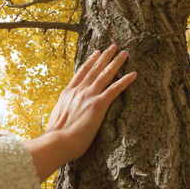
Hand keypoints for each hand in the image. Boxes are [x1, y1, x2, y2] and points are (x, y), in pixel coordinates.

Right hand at [24, 43, 136, 180]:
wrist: (57, 142)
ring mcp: (88, 96)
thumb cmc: (55, 137)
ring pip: (105, 74)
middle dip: (105, 56)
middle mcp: (78, 91)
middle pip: (94, 69)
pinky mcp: (98, 104)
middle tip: (113, 46)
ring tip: (125, 53)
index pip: (81, 73)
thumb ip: (62, 112)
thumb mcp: (56, 119)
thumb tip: (62, 115)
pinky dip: (125, 80)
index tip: (96, 53)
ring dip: (116, 62)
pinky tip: (134, 74)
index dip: (90, 62)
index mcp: (67, 93)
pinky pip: (115, 89)